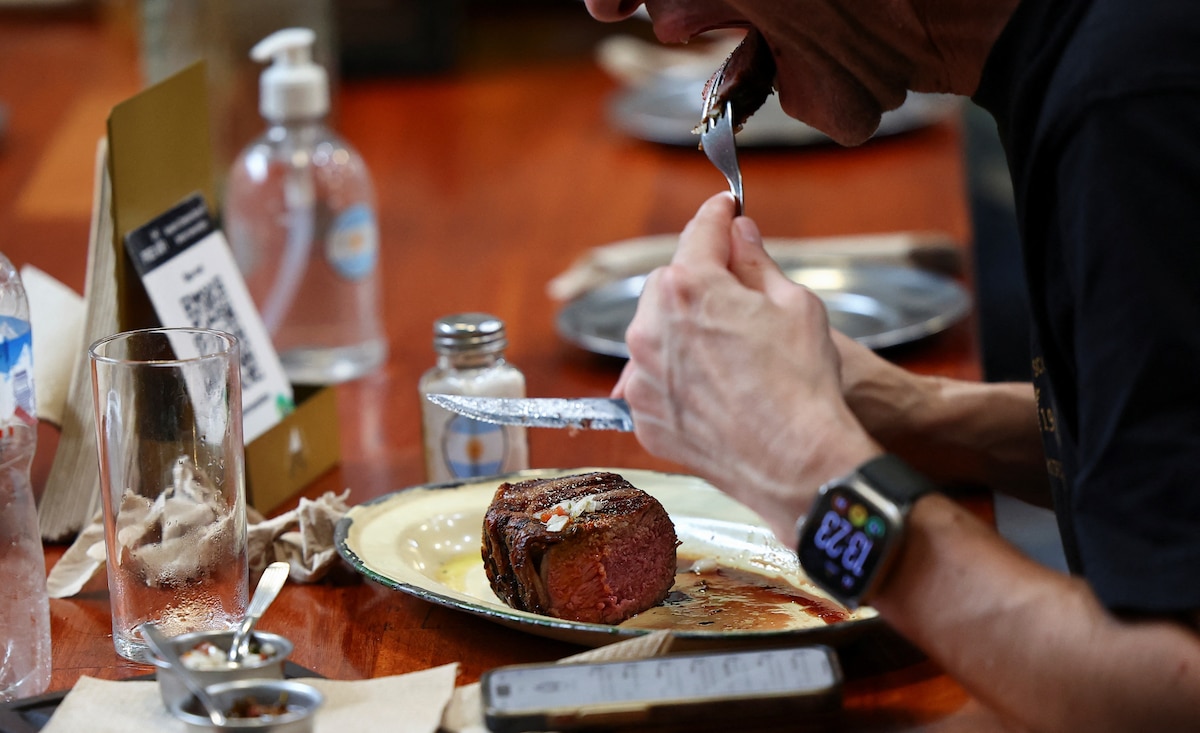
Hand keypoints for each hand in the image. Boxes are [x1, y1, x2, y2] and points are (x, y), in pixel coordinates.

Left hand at [612, 193, 879, 539]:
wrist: (795, 464)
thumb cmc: (803, 385)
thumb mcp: (795, 306)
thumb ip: (757, 263)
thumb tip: (740, 234)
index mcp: (690, 288)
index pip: (700, 233)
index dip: (718, 216)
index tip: (726, 210)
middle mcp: (652, 328)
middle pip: (668, 283)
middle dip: (698, 279)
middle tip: (733, 287)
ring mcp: (641, 376)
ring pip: (654, 333)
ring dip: (681, 328)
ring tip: (726, 347)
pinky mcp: (643, 415)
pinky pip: (652, 379)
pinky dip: (674, 374)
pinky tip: (713, 386)